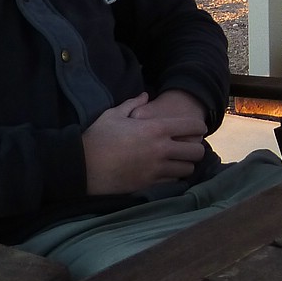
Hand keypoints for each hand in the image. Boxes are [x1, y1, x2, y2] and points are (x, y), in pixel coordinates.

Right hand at [81, 92, 207, 195]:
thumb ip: (133, 103)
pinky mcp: (149, 185)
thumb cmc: (97, 138)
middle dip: (196, 148)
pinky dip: (173, 178)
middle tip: (188, 147)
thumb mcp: (114, 114)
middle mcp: (161, 149)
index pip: (193, 127)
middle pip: (197, 151)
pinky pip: (173, 183)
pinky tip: (166, 172)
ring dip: (185, 164)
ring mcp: (156, 169)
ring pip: (187, 169)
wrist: (82, 167)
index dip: (199, 127)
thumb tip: (145, 95)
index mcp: (156, 129)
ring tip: (178, 161)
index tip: (195, 129)